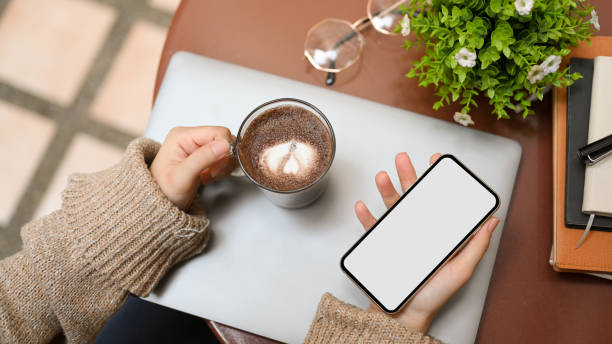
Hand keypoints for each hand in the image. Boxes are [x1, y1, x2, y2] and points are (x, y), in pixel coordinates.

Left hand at [150, 126, 236, 209]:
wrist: (158, 202)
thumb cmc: (164, 189)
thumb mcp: (182, 176)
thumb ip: (203, 158)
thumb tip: (224, 145)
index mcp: (183, 136)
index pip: (218, 132)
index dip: (224, 150)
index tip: (216, 168)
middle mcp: (191, 137)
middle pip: (224, 140)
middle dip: (223, 160)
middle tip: (211, 173)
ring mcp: (198, 145)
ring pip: (227, 149)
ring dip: (222, 166)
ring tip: (207, 176)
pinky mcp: (204, 154)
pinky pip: (224, 157)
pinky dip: (221, 169)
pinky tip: (209, 176)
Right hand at [354, 152, 498, 332]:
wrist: (403, 315)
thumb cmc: (433, 295)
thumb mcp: (460, 270)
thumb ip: (476, 245)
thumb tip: (491, 221)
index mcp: (440, 234)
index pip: (440, 201)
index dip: (438, 180)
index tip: (436, 163)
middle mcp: (420, 231)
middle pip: (414, 197)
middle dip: (408, 176)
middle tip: (403, 160)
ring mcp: (400, 237)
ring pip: (392, 207)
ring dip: (386, 190)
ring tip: (383, 177)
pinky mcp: (381, 246)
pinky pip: (372, 228)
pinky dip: (367, 217)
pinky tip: (364, 207)